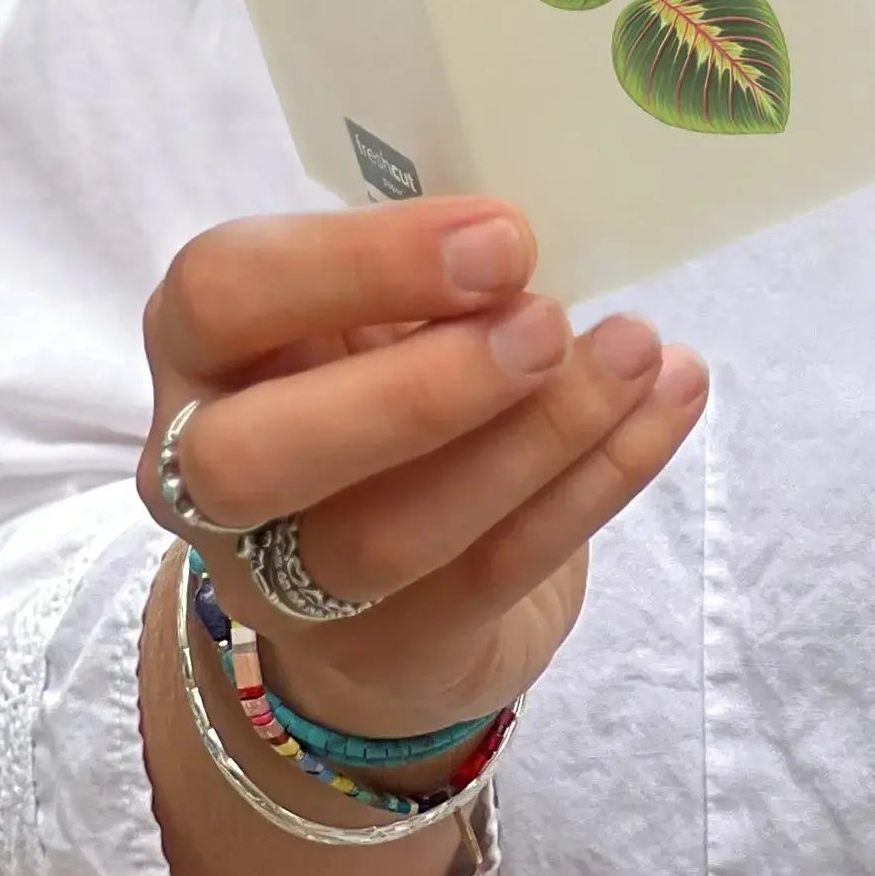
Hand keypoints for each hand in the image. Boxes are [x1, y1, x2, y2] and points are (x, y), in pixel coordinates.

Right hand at [138, 194, 706, 740]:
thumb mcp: (369, 313)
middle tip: (548, 323)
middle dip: (416, 389)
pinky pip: (498, 570)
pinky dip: (599, 480)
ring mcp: (291, 586)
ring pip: (388, 534)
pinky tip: (671, 402)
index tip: (501, 237)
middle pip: (255, 456)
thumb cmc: (377, 389)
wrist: (379, 600)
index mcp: (203, 350)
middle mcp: (208, 478)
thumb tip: (532, 226)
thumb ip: (420, 272)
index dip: (354, 264)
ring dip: (535, 437)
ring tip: (638, 352)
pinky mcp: (398, 649)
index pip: (222, 294)